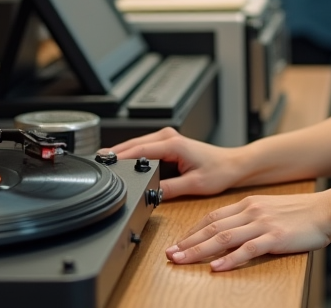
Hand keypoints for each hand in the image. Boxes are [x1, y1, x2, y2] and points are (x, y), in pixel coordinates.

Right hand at [111, 126, 243, 199]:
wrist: (232, 165)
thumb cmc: (218, 171)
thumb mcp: (193, 185)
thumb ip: (169, 189)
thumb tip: (150, 193)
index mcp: (173, 144)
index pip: (139, 149)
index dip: (120, 157)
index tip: (106, 163)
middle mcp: (168, 137)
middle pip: (134, 144)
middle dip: (116, 154)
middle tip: (98, 164)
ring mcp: (167, 138)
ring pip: (137, 143)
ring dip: (123, 152)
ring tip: (107, 164)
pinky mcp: (168, 143)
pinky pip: (144, 146)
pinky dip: (133, 153)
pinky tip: (124, 162)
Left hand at [166, 191, 330, 271]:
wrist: (328, 210)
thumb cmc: (302, 212)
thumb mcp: (270, 208)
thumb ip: (250, 217)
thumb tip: (231, 231)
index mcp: (249, 204)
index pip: (213, 217)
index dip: (192, 230)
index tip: (178, 241)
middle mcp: (251, 211)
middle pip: (212, 228)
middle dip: (188, 242)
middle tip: (170, 254)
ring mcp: (262, 224)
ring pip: (224, 238)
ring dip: (200, 250)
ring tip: (183, 260)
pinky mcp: (275, 237)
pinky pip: (248, 250)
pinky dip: (230, 259)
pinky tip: (217, 267)